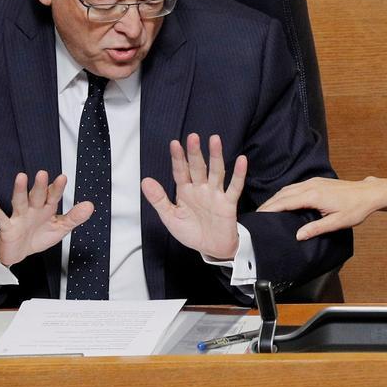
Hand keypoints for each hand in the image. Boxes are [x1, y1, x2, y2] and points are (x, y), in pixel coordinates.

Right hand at [0, 170, 93, 267]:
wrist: (19, 251)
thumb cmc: (38, 235)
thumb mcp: (60, 228)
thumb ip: (74, 217)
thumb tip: (90, 205)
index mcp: (46, 208)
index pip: (52, 196)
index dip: (56, 188)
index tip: (62, 178)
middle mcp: (32, 209)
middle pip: (36, 196)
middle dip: (39, 186)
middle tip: (43, 173)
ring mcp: (19, 217)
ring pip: (19, 202)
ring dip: (19, 190)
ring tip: (21, 177)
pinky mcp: (8, 228)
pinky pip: (1, 219)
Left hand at [142, 133, 246, 259]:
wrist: (211, 249)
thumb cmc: (191, 232)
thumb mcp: (170, 217)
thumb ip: (159, 199)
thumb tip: (144, 181)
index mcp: (185, 191)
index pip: (180, 171)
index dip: (177, 158)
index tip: (174, 144)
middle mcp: (201, 189)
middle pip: (198, 167)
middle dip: (195, 153)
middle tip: (193, 137)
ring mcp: (215, 194)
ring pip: (216, 172)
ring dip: (216, 156)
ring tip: (215, 140)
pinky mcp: (228, 203)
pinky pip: (234, 187)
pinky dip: (238, 174)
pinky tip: (241, 161)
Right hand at [258, 177, 386, 239]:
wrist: (369, 194)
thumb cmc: (356, 209)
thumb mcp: (337, 222)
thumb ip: (316, 229)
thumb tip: (298, 236)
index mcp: (314, 196)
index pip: (286, 202)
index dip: (270, 209)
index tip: (258, 216)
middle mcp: (311, 186)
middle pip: (283, 194)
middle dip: (269, 203)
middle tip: (257, 215)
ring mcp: (314, 182)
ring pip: (288, 188)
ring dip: (276, 198)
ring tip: (266, 209)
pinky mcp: (317, 181)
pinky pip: (295, 186)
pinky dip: (285, 193)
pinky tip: (282, 200)